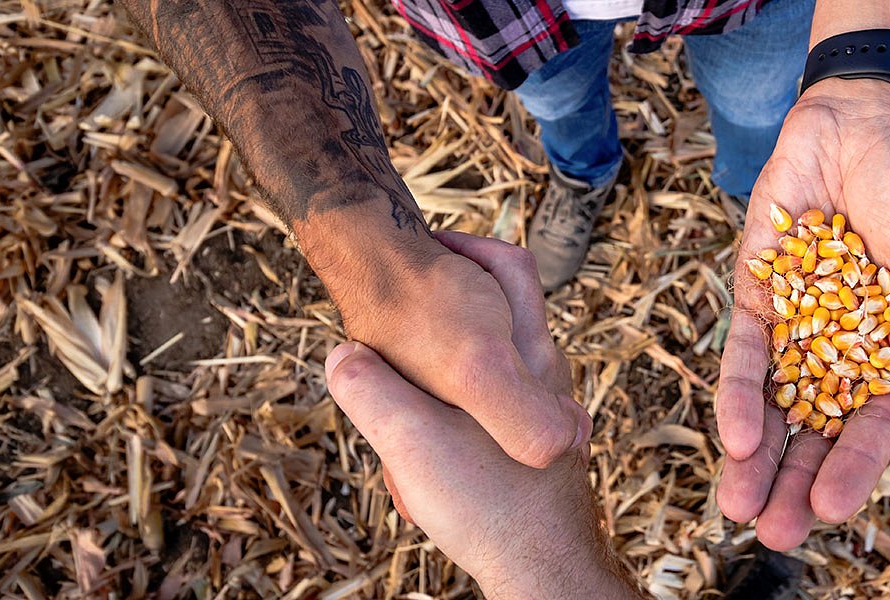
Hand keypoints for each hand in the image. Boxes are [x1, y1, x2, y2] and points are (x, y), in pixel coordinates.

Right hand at [324, 233, 639, 598]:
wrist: (545, 576)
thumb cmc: (493, 508)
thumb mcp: (414, 441)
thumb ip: (372, 389)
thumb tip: (342, 352)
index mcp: (528, 357)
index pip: (510, 270)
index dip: (464, 248)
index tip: (418, 251)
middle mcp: (547, 379)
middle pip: (498, 316)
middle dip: (449, 312)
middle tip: (396, 321)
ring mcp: (546, 417)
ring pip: (491, 371)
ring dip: (445, 374)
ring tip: (402, 396)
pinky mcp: (537, 454)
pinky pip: (490, 415)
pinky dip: (454, 418)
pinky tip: (428, 454)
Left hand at [715, 79, 889, 548]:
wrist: (871, 121)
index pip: (874, 427)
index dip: (853, 470)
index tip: (829, 509)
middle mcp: (843, 353)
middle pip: (815, 431)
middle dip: (792, 483)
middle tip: (773, 534)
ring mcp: (797, 327)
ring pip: (774, 406)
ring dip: (757, 459)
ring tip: (738, 507)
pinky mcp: (757, 296)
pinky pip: (746, 354)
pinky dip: (740, 394)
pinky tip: (735, 436)